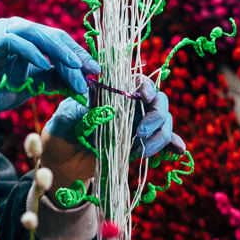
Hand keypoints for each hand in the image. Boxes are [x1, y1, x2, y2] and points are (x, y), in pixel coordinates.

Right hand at [0, 18, 97, 125]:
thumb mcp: (34, 84)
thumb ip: (56, 78)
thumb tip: (84, 81)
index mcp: (27, 35)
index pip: (58, 39)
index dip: (78, 53)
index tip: (95, 70)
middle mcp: (16, 27)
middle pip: (52, 35)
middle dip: (73, 54)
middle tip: (89, 70)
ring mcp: (3, 31)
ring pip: (38, 35)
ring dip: (59, 53)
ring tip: (74, 68)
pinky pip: (16, 42)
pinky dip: (33, 53)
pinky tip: (46, 66)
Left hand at [46, 77, 181, 158]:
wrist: (63, 157)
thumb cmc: (64, 127)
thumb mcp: (70, 113)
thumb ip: (87, 108)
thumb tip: (108, 110)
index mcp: (115, 91)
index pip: (140, 82)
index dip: (147, 87)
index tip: (142, 97)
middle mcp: (131, 106)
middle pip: (159, 102)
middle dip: (156, 115)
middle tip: (139, 132)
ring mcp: (139, 125)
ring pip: (164, 123)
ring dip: (160, 136)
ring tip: (141, 151)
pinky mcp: (142, 145)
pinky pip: (165, 142)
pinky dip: (173, 145)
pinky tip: (177, 151)